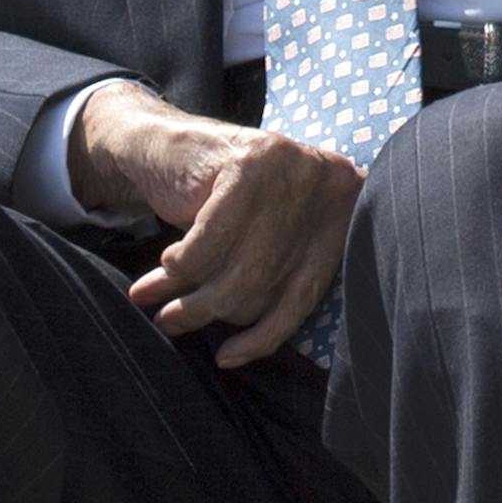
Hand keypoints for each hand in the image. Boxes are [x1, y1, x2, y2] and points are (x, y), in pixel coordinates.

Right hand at [70, 84, 363, 365]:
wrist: (168, 145)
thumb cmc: (218, 204)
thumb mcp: (262, 239)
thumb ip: (276, 278)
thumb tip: (244, 355)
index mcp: (346, 206)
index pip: (307, 293)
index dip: (265, 335)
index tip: (229, 357)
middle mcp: (330, 184)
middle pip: (269, 284)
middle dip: (214, 310)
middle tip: (174, 322)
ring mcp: (292, 169)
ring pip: (237, 271)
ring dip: (188, 299)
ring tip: (155, 304)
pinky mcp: (248, 163)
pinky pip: (208, 246)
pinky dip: (178, 266)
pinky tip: (162, 268)